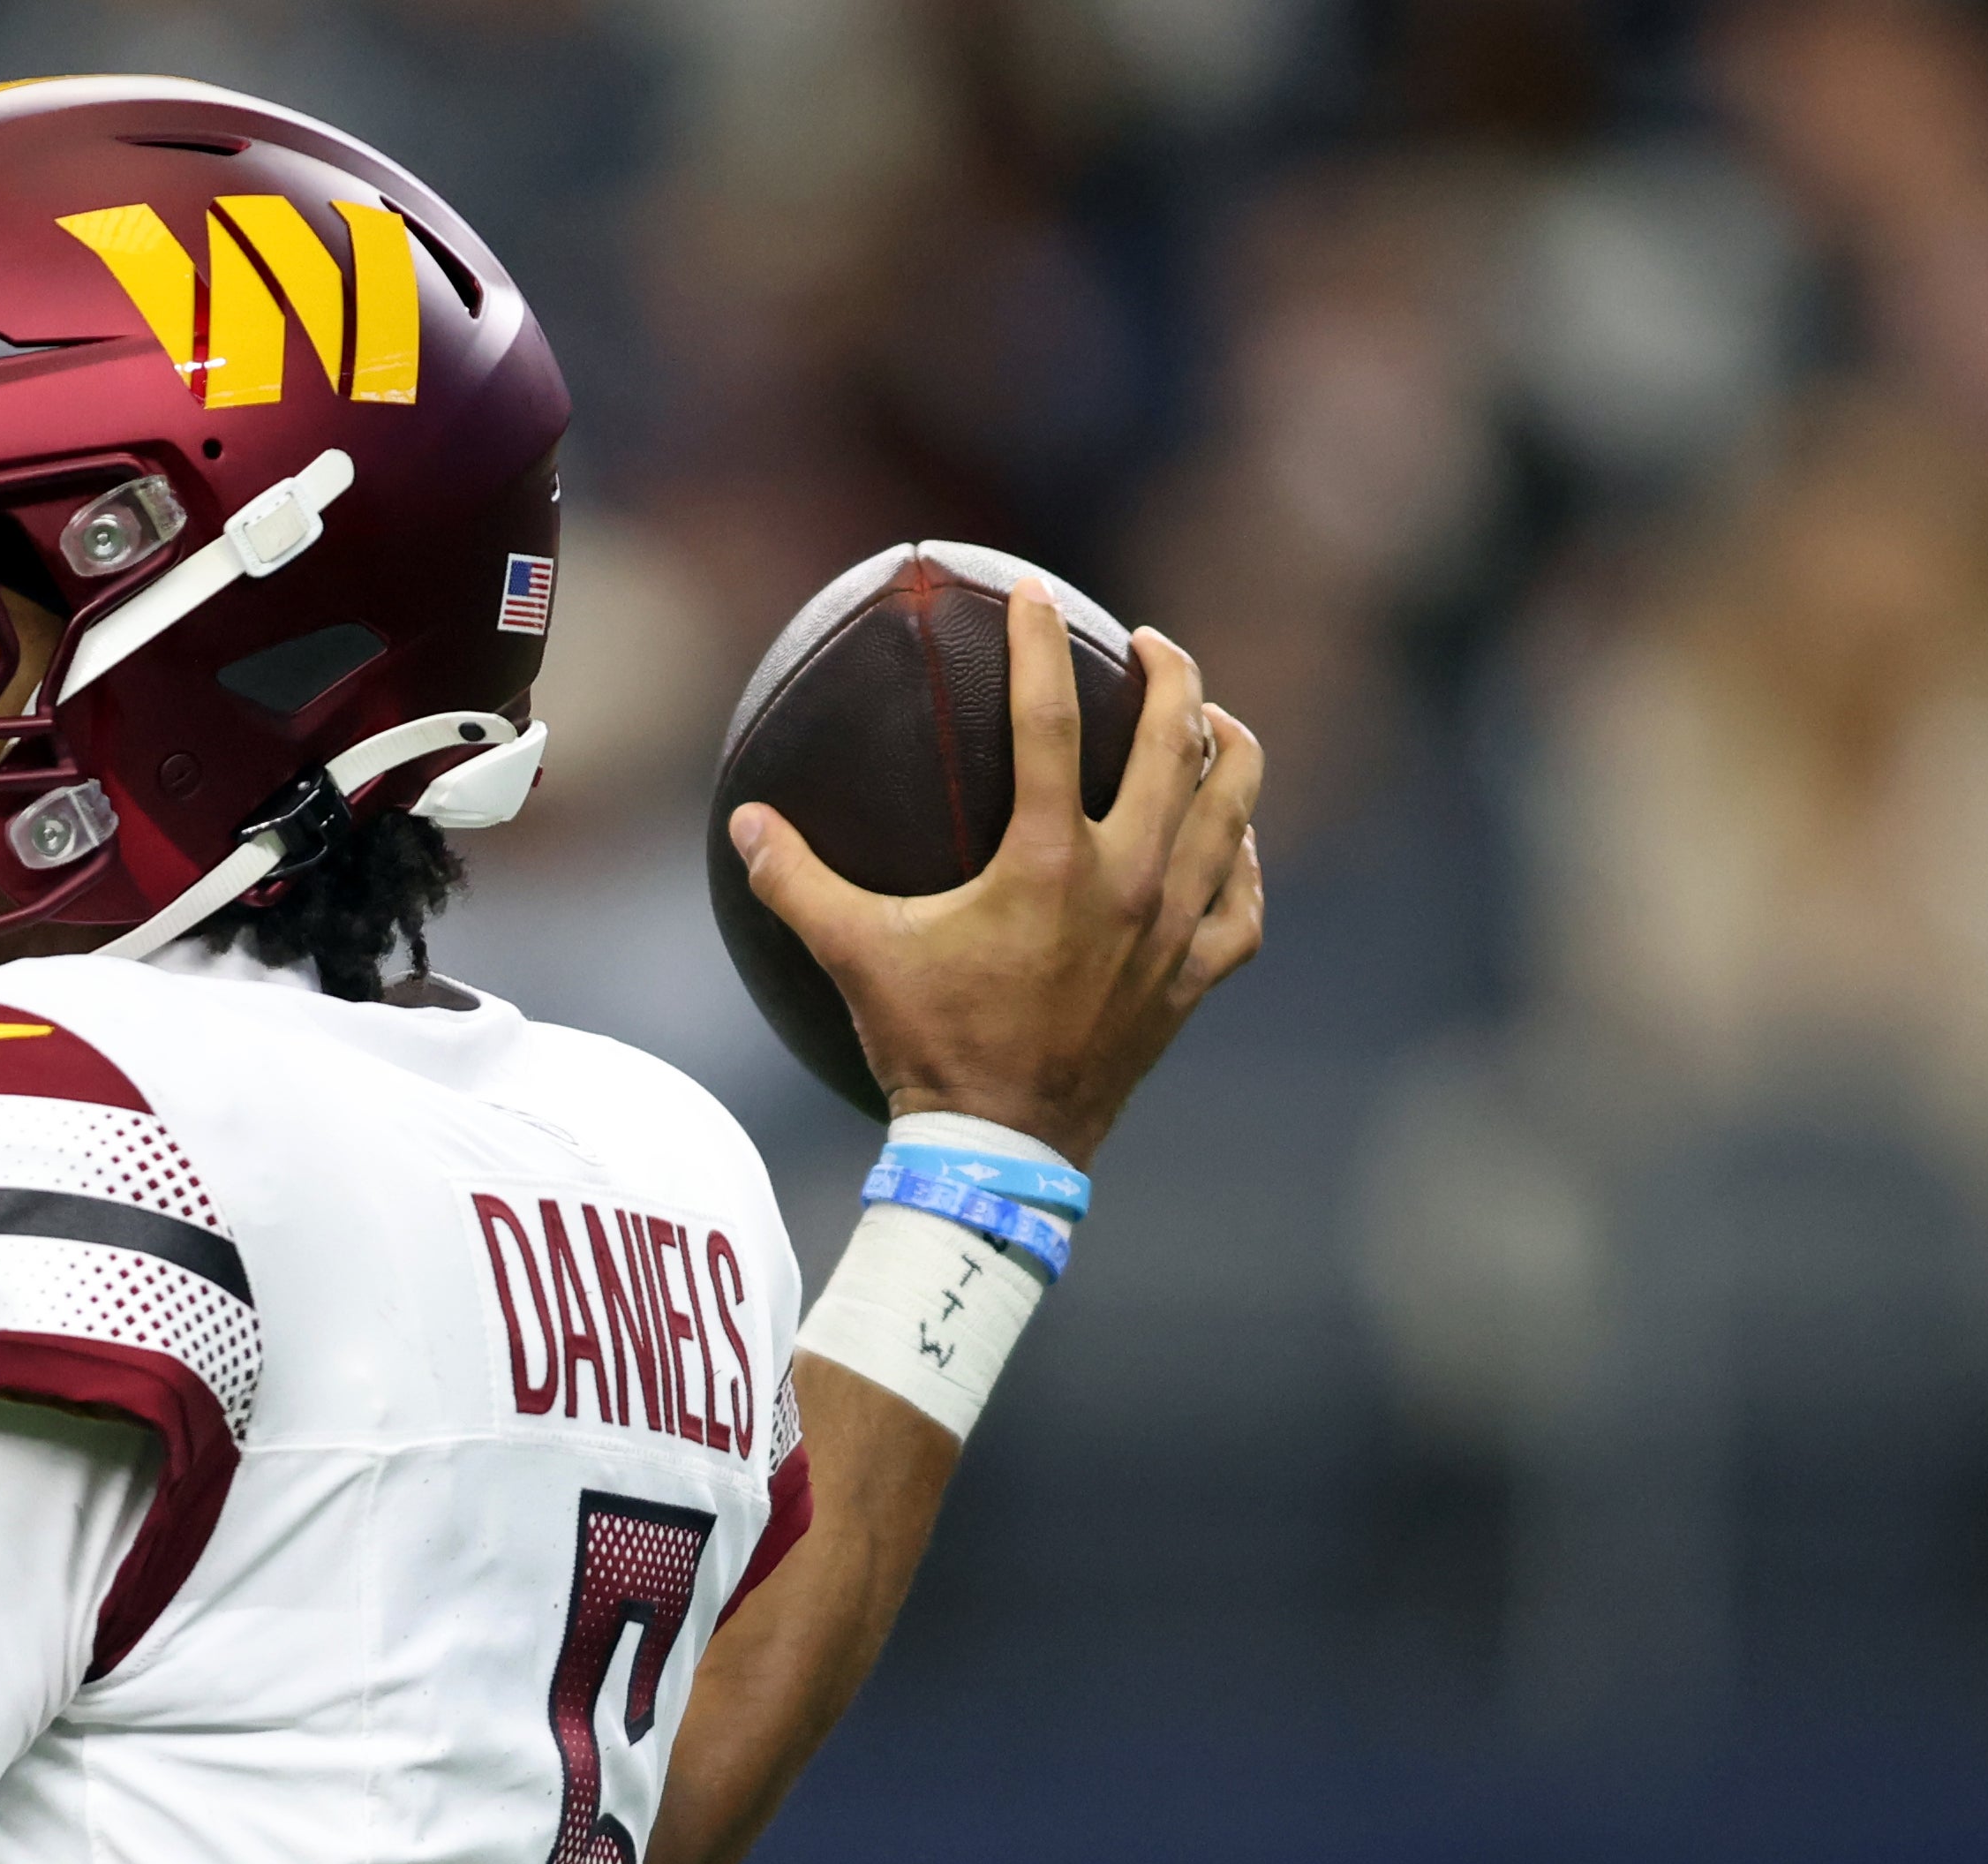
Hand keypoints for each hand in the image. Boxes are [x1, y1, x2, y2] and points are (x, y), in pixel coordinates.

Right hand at [729, 581, 1263, 1163]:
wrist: (999, 1149)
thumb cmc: (928, 1047)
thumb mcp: (854, 955)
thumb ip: (795, 883)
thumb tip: (745, 821)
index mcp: (1047, 862)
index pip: (1049, 720)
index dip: (1037, 643)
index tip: (1031, 590)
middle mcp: (1128, 881)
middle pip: (1178, 744)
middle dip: (1173, 676)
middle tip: (1152, 646)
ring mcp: (1171, 932)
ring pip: (1231, 812)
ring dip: (1227, 751)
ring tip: (1213, 719)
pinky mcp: (1191, 981)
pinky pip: (1243, 905)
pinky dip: (1241, 862)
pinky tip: (1230, 842)